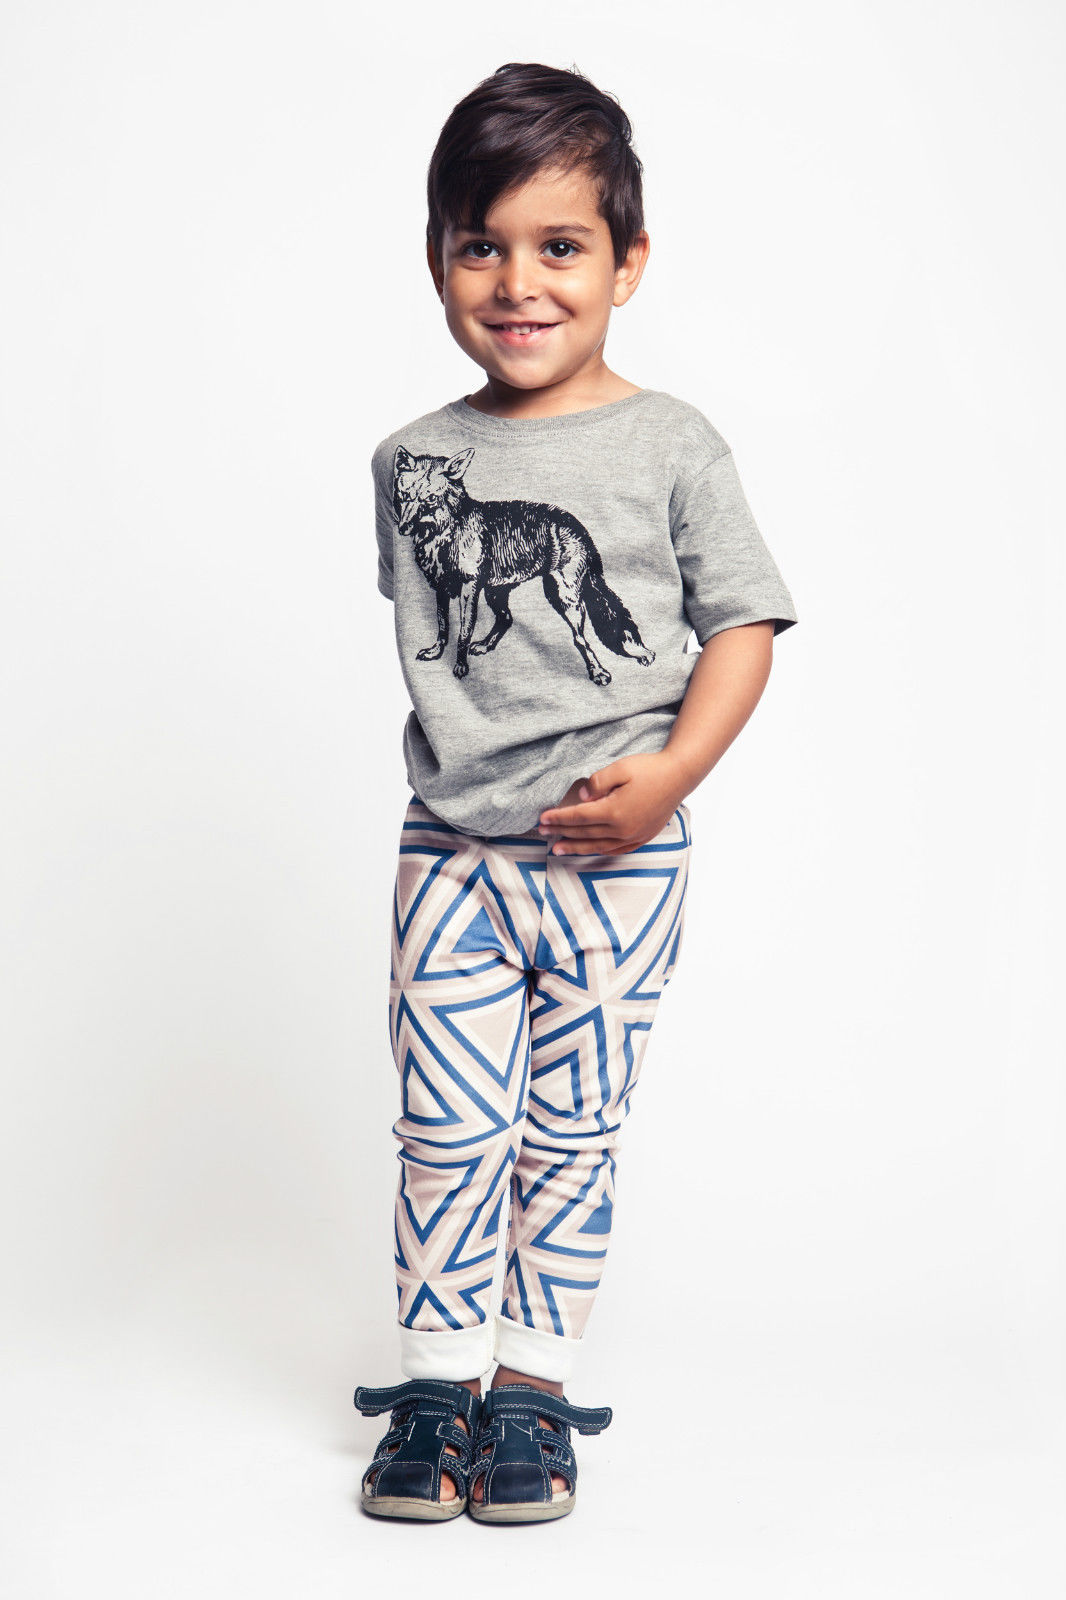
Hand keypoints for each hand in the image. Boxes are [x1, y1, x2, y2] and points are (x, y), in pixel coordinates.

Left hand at [538, 752, 689, 854]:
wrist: (680, 775)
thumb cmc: (650, 768)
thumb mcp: (620, 767)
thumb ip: (597, 781)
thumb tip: (582, 796)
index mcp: (614, 811)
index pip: (578, 817)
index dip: (558, 818)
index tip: (542, 818)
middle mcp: (622, 829)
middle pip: (584, 833)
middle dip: (561, 832)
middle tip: (541, 832)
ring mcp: (634, 835)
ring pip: (598, 846)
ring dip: (576, 847)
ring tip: (557, 849)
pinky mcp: (643, 837)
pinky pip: (616, 849)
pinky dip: (599, 850)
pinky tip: (589, 850)